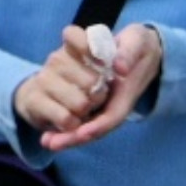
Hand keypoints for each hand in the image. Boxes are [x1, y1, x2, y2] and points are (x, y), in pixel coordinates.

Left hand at [13, 24, 161, 152]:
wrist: (139, 47)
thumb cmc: (138, 44)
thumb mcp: (137, 41)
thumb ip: (129, 54)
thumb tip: (120, 69)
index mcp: (127, 93)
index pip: (113, 116)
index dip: (98, 126)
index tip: (81, 134)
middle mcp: (114, 104)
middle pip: (95, 127)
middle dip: (75, 137)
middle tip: (51, 143)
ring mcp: (104, 104)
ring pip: (86, 126)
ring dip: (67, 136)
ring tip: (46, 142)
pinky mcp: (94, 101)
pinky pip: (80, 118)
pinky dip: (65, 127)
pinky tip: (47, 133)